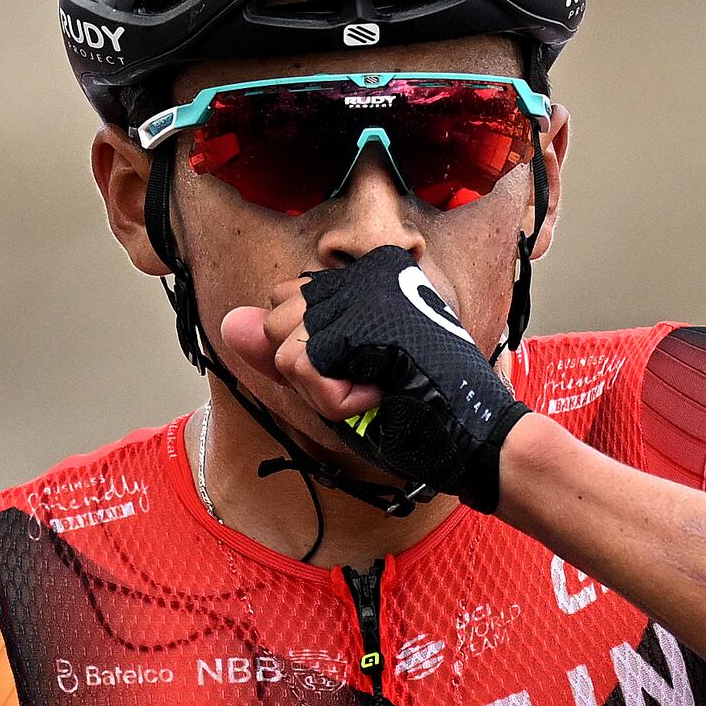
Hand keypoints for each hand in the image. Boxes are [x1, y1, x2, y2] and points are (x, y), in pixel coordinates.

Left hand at [289, 250, 529, 509]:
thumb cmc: (417, 409)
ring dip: (323, 391)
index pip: (285, 306)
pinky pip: (302, 369)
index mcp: (363, 281)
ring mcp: (363, 292)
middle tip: (369, 385)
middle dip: (311, 374)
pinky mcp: (361, 318)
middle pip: (276, 327)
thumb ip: (287, 350)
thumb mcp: (340, 382)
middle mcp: (362, 274)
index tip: (363, 372)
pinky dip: (333, 400)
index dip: (312, 356)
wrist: (474, 431)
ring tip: (376, 390)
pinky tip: (378, 394)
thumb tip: (232, 322)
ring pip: (284, 350)